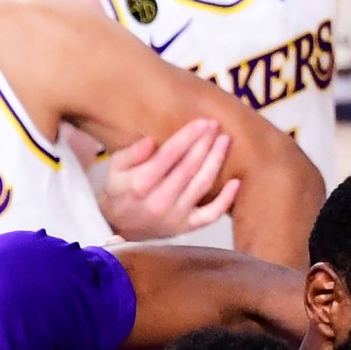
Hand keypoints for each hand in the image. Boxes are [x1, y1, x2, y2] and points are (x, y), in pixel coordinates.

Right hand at [94, 119, 236, 240]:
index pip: (169, 154)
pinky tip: (236, 182)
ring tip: (225, 141)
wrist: (118, 227)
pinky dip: (226, 200)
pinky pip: (211, 215)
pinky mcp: (186, 227)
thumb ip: (131, 153)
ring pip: (202, 184)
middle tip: (215, 125)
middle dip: (204, 143)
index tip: (202, 122)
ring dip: (216, 160)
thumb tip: (151, 141)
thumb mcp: (114, 168)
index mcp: (141, 183)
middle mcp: (159, 201)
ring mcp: (175, 216)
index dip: (188, 136)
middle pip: (189, 166)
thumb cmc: (119, 192)